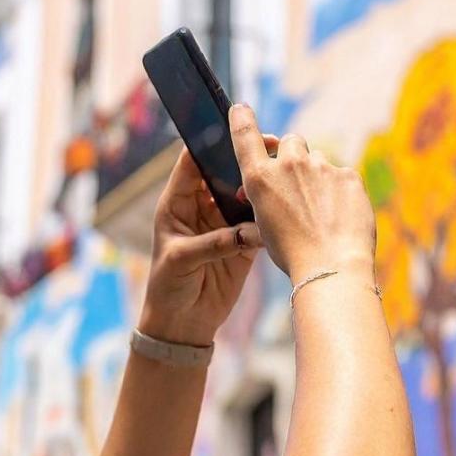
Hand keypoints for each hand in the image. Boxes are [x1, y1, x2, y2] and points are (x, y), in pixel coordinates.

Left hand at [139, 145, 268, 345]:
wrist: (184, 325)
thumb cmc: (168, 288)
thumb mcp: (182, 260)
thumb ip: (214, 243)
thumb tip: (248, 232)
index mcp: (178, 203)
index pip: (192, 162)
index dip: (209, 143)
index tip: (232, 131)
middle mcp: (203, 207)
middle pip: (224, 172)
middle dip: (244, 160)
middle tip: (269, 148)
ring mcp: (225, 224)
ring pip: (246, 195)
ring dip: (261, 186)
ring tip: (282, 174)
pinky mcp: (245, 243)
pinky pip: (260, 223)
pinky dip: (272, 216)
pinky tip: (287, 208)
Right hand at [228, 104, 374, 281]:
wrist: (331, 267)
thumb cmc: (293, 254)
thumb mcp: (263, 226)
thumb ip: (265, 196)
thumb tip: (269, 185)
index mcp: (260, 178)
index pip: (245, 135)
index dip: (241, 118)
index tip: (240, 108)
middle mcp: (289, 165)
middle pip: (291, 142)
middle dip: (293, 156)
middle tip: (298, 184)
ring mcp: (321, 168)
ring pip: (319, 161)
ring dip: (318, 177)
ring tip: (323, 212)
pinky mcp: (349, 175)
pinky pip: (343, 176)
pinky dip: (341, 192)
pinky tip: (341, 217)